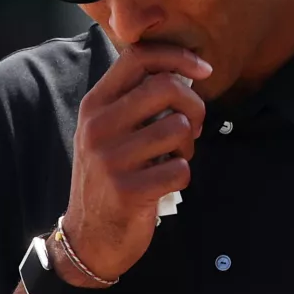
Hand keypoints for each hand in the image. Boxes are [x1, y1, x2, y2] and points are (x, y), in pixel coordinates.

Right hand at [60, 43, 211, 282]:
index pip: (137, 57)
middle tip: (194, 126)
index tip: (204, 70)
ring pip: (178, 127)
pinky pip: (180, 168)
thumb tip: (186, 75)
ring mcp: (110, 159)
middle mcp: (98, 126)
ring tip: (175, 158)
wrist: (89, 237)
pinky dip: (182, 175)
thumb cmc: (110, 175)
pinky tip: (166, 183)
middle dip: (194, 104)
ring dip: (189, 145)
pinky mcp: (127, 191)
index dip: (177, 56)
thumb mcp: (109, 131)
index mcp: (95, 105)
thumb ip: (136, 101)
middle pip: (165, 86)